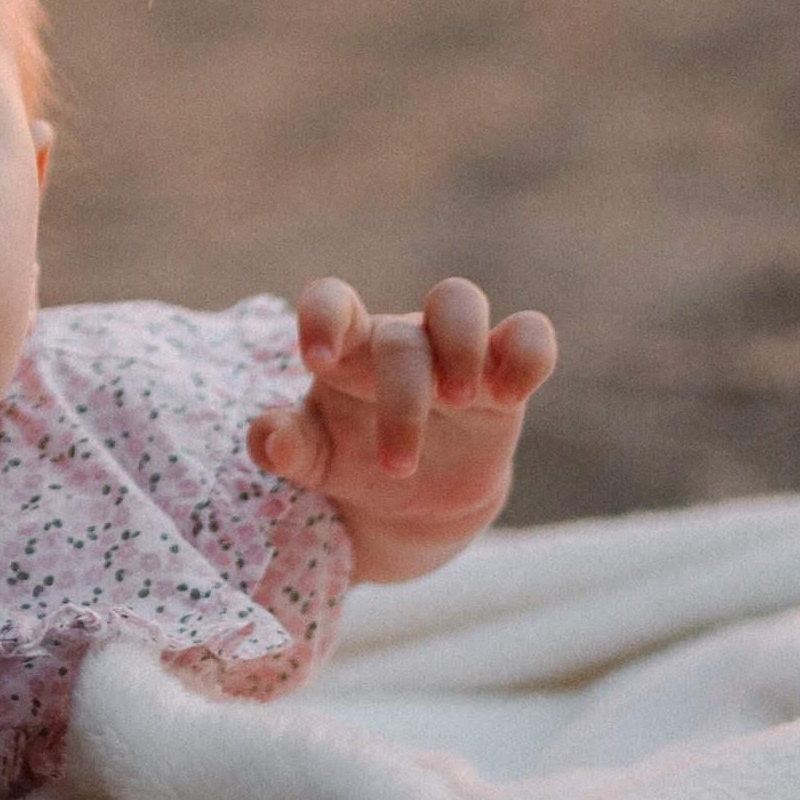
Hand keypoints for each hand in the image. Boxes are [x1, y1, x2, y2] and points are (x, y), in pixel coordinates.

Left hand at [248, 277, 556, 583]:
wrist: (413, 499)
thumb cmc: (354, 458)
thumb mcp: (316, 460)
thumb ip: (285, 446)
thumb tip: (269, 438)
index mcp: (347, 350)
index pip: (332, 300)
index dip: (322, 316)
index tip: (314, 359)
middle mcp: (400, 339)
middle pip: (400, 337)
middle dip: (401, 399)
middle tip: (396, 463)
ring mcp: (455, 353)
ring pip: (460, 302)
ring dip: (459, 347)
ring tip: (456, 400)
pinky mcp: (504, 379)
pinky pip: (529, 337)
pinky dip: (528, 352)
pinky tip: (512, 393)